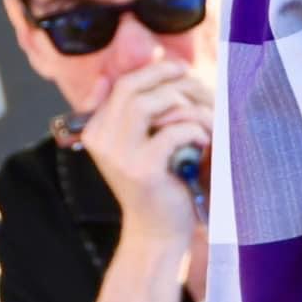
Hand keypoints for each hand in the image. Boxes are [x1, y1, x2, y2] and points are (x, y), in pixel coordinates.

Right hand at [77, 54, 212, 245]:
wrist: (157, 231)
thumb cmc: (156, 182)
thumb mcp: (135, 144)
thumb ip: (126, 112)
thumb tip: (105, 77)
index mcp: (96, 129)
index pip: (123, 84)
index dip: (155, 71)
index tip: (181, 70)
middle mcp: (101, 139)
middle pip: (133, 88)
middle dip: (171, 81)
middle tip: (198, 87)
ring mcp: (119, 155)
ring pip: (150, 104)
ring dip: (186, 106)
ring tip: (204, 120)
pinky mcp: (142, 169)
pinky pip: (174, 131)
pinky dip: (196, 132)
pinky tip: (204, 143)